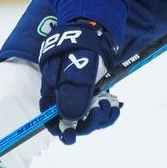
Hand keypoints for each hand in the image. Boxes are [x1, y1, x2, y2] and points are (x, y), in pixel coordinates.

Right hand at [38, 19, 120, 144]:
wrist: (94, 30)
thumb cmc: (79, 48)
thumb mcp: (74, 70)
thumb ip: (72, 94)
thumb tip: (72, 120)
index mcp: (52, 93)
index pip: (51, 119)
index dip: (60, 131)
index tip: (71, 137)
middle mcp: (65, 97)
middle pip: (72, 123)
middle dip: (87, 123)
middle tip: (100, 110)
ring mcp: (81, 95)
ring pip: (88, 118)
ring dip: (100, 118)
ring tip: (110, 104)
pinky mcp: (95, 93)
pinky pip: (100, 111)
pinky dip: (109, 111)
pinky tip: (116, 105)